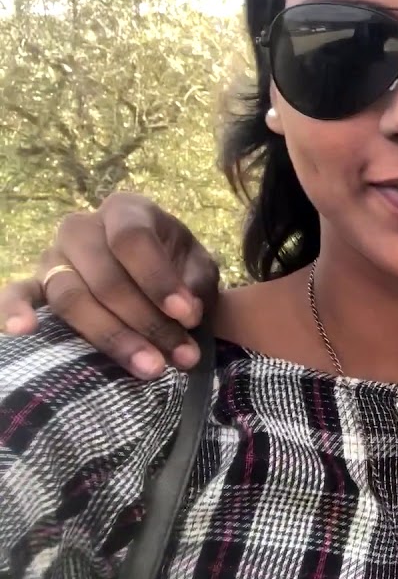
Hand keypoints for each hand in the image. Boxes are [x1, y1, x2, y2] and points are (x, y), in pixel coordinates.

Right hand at [0, 192, 220, 378]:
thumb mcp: (198, 267)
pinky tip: (22, 330)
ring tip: (149, 367)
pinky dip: (13, 311)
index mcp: (126, 211)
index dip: (159, 280)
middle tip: (179, 357)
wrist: (154, 271)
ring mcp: (53, 256)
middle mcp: (82, 228)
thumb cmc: (177, 265)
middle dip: (146, 322)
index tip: (188, 316)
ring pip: (70, 297)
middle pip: (105, 278)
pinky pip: (16, 294)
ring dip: (111, 336)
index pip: (132, 239)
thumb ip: (197, 284)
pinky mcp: (34, 285)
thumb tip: (188, 314)